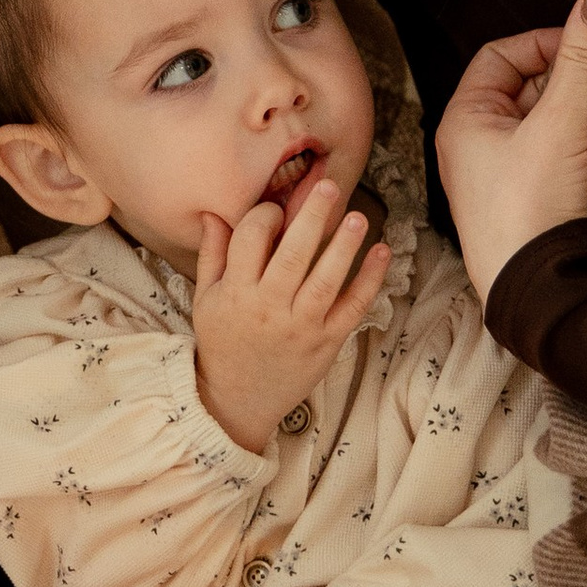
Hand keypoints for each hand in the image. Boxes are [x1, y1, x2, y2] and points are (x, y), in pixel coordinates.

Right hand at [191, 175, 392, 454]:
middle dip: (312, 217)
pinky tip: (381, 252)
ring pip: (326, 279)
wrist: (238, 399)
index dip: (264, 216)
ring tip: (357, 216)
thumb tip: (213, 213)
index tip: (275, 209)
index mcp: (237, 293)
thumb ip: (212, 255)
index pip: (250, 240)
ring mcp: (301, 326)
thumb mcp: (206, 299)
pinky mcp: (327, 342)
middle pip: (293, 254)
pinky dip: (369, 280)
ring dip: (344, 246)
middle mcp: (269, 307)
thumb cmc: (222, 343)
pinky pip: (352, 308)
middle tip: (328, 187)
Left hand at [434, 0, 586, 298]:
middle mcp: (473, 147)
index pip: (502, 55)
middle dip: (569, 78)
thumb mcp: (560, 123)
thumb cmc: (531, 208)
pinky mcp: (526, 203)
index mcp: (462, 120)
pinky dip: (579, 144)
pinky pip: (552, 156)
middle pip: (525, 87)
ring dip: (577, 112)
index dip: (547, 42)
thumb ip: (584, 58)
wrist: (540, 296)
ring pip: (543, 122)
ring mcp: (499, 178)